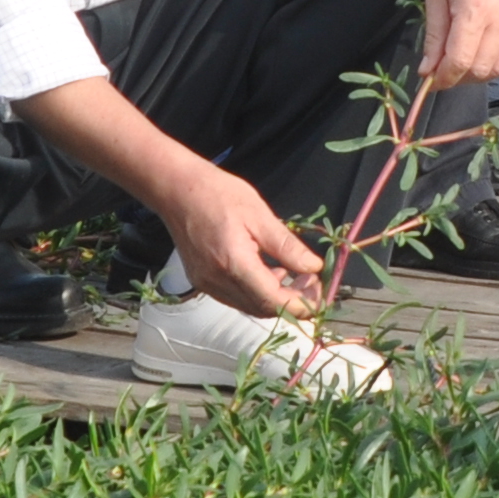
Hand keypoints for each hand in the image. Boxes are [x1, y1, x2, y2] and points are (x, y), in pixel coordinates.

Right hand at [152, 156, 328, 318]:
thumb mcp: (260, 215)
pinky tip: (271, 270)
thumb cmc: (218, 194)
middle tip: (314, 281)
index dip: (301, 305)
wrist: (176, 189)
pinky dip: (257, 291)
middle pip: (263, 308)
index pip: (273, 301)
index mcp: (234, 264)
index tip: (322, 297)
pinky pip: (236, 296)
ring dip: (276, 297)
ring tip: (297, 273)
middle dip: (293, 301)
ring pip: (250, 305)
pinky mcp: (202, 281)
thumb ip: (287, 246)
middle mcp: (217, 281)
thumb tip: (314, 267)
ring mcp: (206, 284)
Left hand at [420, 0, 498, 87]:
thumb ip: (434, 38)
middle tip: (446, 70)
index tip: (432, 81)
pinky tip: (491, 56)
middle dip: (460, 77)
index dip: (443, 78)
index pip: (460, 61)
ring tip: (467, 62)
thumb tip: (428, 72)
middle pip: (482, 69)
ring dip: (482, 73)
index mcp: (475, 10)